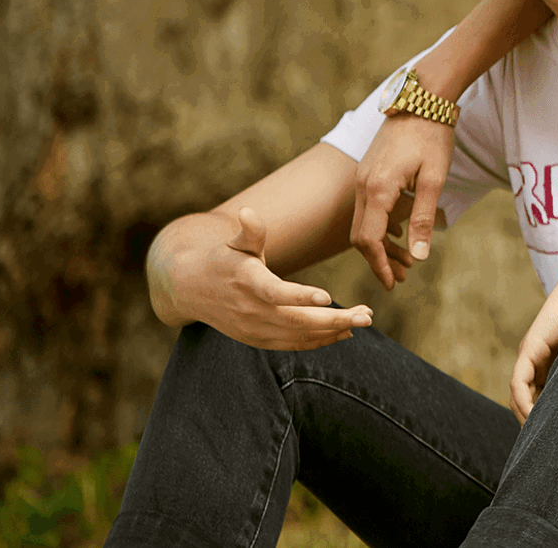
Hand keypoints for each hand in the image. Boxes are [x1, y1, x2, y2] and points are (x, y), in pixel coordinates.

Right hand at [176, 208, 374, 349]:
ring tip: (363, 320)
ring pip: (299, 336)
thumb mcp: (234, 243)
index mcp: (247, 282)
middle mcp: (251, 310)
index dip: (301, 297)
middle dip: (335, 319)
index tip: (328, 297)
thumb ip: (249, 232)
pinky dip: (318, 341)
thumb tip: (247, 213)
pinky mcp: (257, 340)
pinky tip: (344, 333)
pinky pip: (292, 345)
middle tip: (367, 315)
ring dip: (333, 331)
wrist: (190, 290)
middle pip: (297, 321)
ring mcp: (254, 329)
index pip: (275, 293)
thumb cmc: (221, 259)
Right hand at [352, 112, 455, 288]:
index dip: (378, 265)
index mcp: (378, 189)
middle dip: (379, 260)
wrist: (421, 99)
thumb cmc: (432, 137)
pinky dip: (378, 226)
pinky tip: (397, 234)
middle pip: (361, 235)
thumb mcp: (434, 180)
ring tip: (406, 261)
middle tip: (402, 278)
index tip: (392, 283)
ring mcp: (362, 176)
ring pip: (363, 222)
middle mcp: (363, 185)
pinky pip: (366, 207)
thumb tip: (420, 256)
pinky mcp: (368, 171)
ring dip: (380, 244)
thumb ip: (423, 218)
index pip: (368, 240)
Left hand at [510, 274, 557, 422]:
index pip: (539, 395)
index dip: (543, 416)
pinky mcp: (529, 350)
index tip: (553, 436)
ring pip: (518, 394)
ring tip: (538, 434)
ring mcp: (530, 354)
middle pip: (525, 398)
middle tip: (543, 443)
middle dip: (532, 421)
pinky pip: (519, 384)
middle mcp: (536, 359)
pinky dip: (524, 402)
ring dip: (525, 415)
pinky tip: (534, 416)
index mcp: (551, 362)